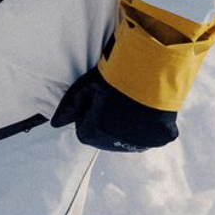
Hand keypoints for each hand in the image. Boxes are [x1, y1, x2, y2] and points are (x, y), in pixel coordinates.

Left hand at [50, 67, 178, 152]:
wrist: (149, 71)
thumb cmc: (113, 77)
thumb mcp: (85, 87)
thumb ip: (68, 108)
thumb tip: (54, 124)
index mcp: (96, 132)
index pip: (84, 132)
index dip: (88, 114)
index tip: (97, 99)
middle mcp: (118, 143)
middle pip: (105, 137)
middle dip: (107, 122)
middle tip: (114, 99)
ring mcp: (141, 142)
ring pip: (128, 139)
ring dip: (127, 127)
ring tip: (130, 103)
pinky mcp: (160, 137)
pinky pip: (152, 136)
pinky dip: (149, 127)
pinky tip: (148, 109)